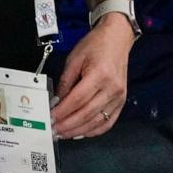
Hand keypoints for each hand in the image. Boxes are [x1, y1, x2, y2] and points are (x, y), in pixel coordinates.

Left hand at [52, 13, 133, 138]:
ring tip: (64, 134)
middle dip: (68, 125)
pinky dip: (94, 130)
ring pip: (97, 121)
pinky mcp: (121, 101)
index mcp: (99, 74)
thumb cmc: (96, 45)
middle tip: (54, 131)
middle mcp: (111, 88)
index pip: (77, 100)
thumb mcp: (74, 59)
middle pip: (87, 113)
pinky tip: (81, 132)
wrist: (117, 38)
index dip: (62, 112)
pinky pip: (108, 122)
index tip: (51, 119)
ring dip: (79, 130)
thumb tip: (56, 103)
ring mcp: (118, 96)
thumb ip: (65, 83)